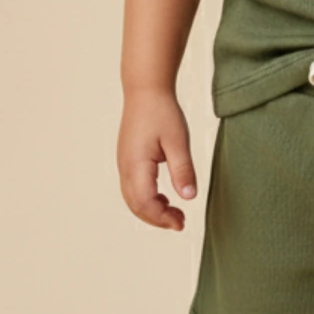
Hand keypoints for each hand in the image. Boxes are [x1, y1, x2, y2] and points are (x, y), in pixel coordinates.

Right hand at [117, 87, 197, 231]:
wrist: (145, 90)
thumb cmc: (162, 112)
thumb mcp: (178, 141)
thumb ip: (183, 170)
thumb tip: (189, 198)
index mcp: (136, 165)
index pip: (145, 203)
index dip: (162, 218)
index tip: (182, 222)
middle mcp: (125, 167)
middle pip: (136, 205)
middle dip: (157, 219)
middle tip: (181, 223)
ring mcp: (124, 164)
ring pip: (132, 199)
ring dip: (151, 210)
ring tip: (174, 214)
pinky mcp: (128, 160)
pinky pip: (133, 188)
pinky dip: (147, 199)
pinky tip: (165, 198)